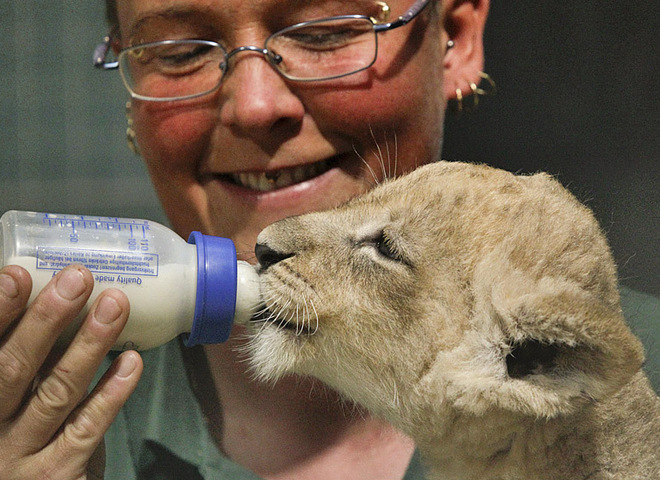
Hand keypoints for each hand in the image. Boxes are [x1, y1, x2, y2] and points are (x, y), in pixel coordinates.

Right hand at [0, 264, 142, 478]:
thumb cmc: (17, 440)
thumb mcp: (8, 401)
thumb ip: (21, 361)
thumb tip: (49, 300)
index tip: (17, 274)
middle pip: (14, 368)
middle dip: (46, 319)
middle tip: (77, 278)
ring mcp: (23, 455)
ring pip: (57, 393)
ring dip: (89, 345)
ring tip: (114, 305)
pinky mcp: (59, 473)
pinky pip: (87, 428)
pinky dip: (111, 393)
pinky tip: (131, 362)